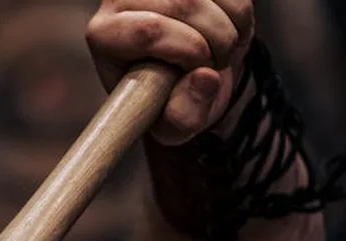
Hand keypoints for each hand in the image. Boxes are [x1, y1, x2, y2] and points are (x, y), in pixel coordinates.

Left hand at [86, 0, 255, 144]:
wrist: (193, 77)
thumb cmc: (171, 100)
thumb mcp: (173, 124)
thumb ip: (184, 115)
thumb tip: (205, 78)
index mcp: (103, 35)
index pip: (147, 30)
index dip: (187, 51)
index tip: (198, 72)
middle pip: (183, 5)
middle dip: (215, 41)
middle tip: (213, 66)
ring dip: (230, 30)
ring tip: (220, 53)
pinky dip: (241, 15)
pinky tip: (228, 32)